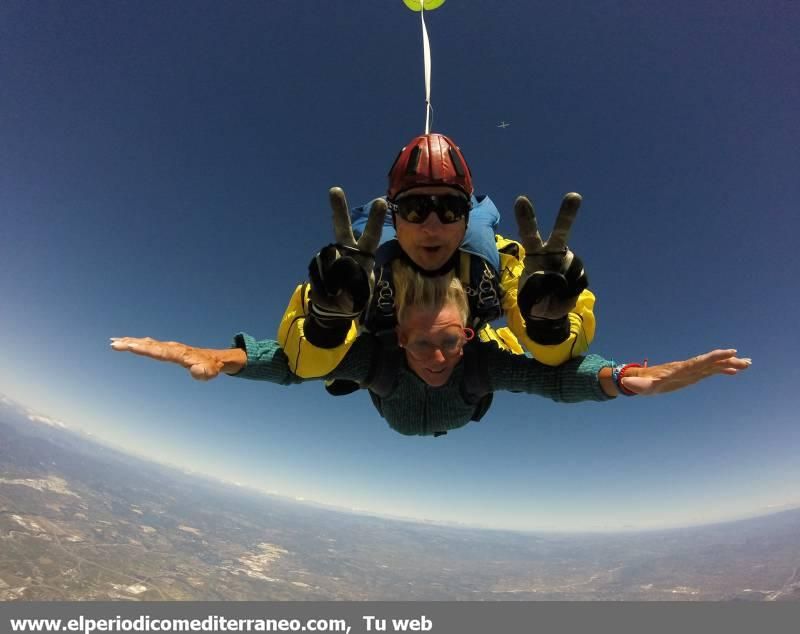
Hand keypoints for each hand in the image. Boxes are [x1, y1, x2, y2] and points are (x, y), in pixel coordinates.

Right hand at [110, 337, 244, 379]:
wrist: (215, 359)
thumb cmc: (211, 367)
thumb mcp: (210, 372)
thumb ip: (202, 372)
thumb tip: (196, 371)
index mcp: (179, 354)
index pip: (158, 351)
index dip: (144, 349)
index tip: (131, 346)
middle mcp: (172, 348)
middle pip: (149, 345)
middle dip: (132, 344)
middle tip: (114, 343)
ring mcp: (170, 347)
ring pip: (148, 343)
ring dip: (132, 341)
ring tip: (115, 341)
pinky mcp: (168, 348)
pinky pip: (151, 344)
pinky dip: (139, 342)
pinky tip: (129, 342)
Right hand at [307, 188, 385, 322]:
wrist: (335, 311)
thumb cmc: (354, 298)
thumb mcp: (362, 292)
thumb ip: (356, 281)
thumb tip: (339, 269)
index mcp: (364, 257)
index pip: (370, 236)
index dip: (375, 220)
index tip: (380, 201)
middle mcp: (346, 252)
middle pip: (342, 229)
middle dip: (338, 210)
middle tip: (334, 190)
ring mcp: (330, 258)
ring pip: (330, 258)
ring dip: (335, 275)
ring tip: (340, 290)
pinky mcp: (317, 266)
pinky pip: (320, 271)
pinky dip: (325, 283)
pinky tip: (330, 290)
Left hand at [515, 193, 587, 323]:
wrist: (548, 312)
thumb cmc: (533, 298)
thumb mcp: (528, 296)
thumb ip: (536, 288)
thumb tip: (552, 280)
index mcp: (534, 255)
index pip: (529, 234)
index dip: (525, 218)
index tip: (521, 199)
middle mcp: (552, 253)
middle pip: (560, 233)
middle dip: (567, 215)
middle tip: (574, 196)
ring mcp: (567, 262)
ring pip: (572, 265)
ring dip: (566, 279)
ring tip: (554, 292)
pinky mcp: (579, 272)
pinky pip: (578, 279)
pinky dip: (571, 289)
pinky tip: (563, 293)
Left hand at [621, 349, 751, 394]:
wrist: (641, 378)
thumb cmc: (641, 383)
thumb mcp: (638, 386)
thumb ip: (634, 384)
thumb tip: (624, 382)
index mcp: (679, 369)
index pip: (699, 362)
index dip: (714, 357)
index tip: (729, 352)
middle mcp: (687, 367)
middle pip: (710, 362)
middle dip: (727, 360)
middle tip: (746, 360)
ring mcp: (690, 370)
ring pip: (712, 365)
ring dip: (729, 364)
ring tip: (747, 364)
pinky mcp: (691, 375)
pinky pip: (710, 371)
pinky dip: (722, 370)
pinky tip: (734, 372)